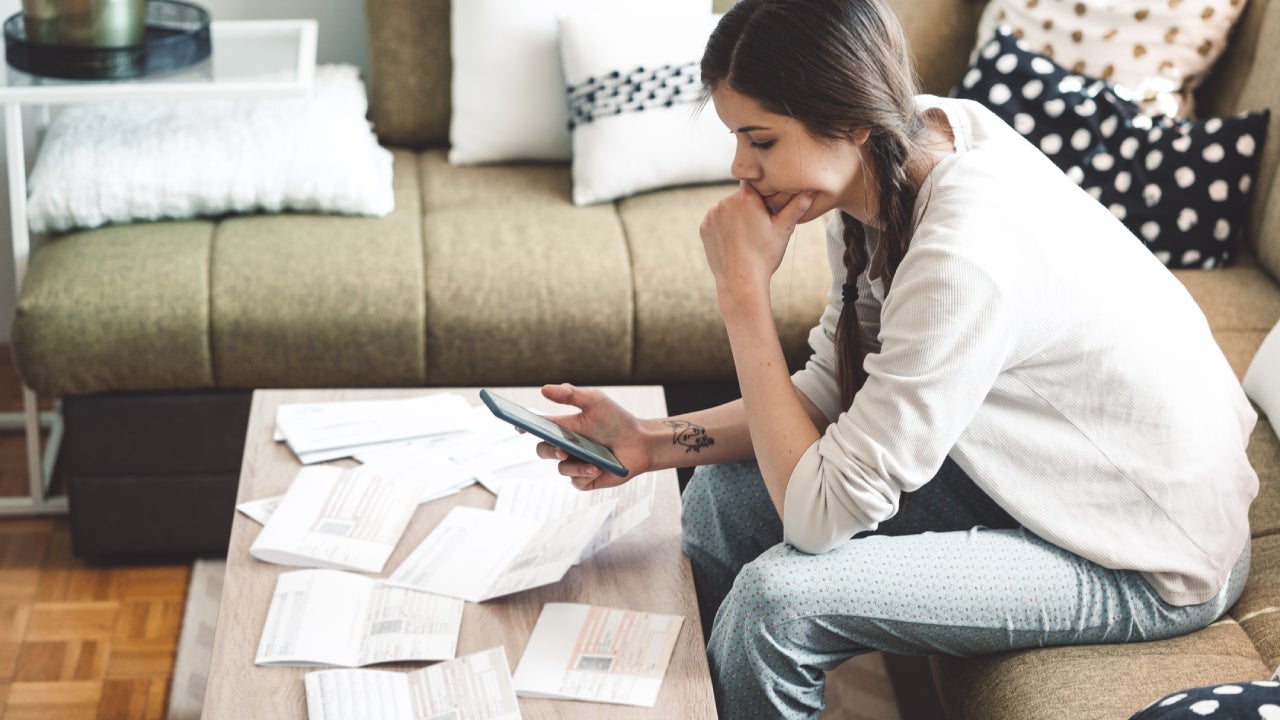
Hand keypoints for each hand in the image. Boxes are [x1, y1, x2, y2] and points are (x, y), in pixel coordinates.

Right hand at [533, 383, 652, 490]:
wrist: (641, 442)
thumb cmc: (617, 420)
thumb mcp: (595, 402)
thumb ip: (570, 394)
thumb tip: (544, 389)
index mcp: (564, 427)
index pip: (538, 426)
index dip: (523, 425)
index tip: (518, 425)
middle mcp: (566, 446)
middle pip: (543, 450)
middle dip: (550, 451)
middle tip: (561, 450)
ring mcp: (574, 464)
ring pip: (560, 469)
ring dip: (575, 465)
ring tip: (592, 462)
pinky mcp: (585, 480)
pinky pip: (576, 482)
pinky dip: (584, 475)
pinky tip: (597, 469)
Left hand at [699, 183, 815, 302]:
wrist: (741, 282)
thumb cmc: (765, 256)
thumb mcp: (784, 230)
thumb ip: (797, 206)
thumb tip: (813, 188)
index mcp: (745, 198)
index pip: (755, 184)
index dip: (763, 194)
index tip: (768, 207)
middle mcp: (725, 202)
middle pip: (741, 197)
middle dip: (750, 206)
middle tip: (760, 227)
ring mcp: (712, 215)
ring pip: (728, 208)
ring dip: (736, 216)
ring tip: (747, 236)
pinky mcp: (704, 227)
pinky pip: (716, 220)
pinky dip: (724, 227)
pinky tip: (734, 241)